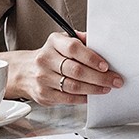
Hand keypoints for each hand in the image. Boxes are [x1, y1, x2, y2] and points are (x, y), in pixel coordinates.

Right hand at [7, 32, 123, 104]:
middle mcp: (45, 59)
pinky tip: (91, 96)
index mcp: (54, 42)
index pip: (74, 48)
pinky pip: (67, 98)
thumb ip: (81, 40)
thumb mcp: (62, 41)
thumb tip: (101, 42)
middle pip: (76, 70)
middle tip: (114, 80)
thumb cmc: (51, 55)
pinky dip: (82, 98)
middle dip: (100, 77)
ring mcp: (43, 78)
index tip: (106, 66)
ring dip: (93, 89)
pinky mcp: (43, 94)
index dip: (92, 58)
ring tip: (106, 88)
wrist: (24, 70)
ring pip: (73, 86)